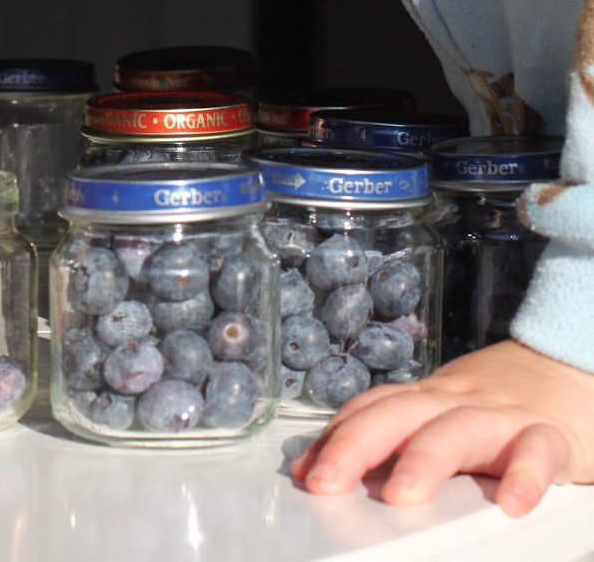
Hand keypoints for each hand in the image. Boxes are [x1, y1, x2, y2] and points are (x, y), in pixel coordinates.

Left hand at [290, 339, 593, 516]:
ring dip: (425, 458)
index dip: (335, 437)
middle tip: (325, 482)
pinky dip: (525, 474)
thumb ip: (396, 437)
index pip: (372, 408)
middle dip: (355, 445)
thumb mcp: (444, 412)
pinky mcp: (551, 435)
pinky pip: (537, 451)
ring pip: (459, 429)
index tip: (303, 471)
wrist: (569, 367)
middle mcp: (457, 401)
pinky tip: (512, 502)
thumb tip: (323, 468)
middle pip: (399, 414)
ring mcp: (503, 415)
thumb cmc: (497, 403)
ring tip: (400, 495)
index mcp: (428, 400)